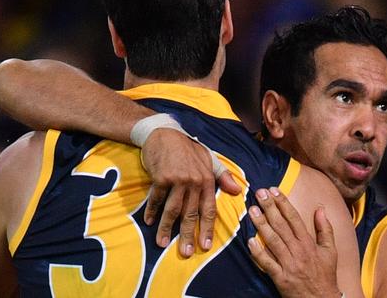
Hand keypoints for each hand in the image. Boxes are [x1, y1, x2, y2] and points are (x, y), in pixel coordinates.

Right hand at [141, 128, 240, 256]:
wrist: (165, 133)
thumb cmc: (187, 148)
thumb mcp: (209, 159)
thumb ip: (222, 176)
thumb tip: (237, 191)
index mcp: (207, 180)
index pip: (209, 209)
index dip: (207, 229)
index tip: (205, 246)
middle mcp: (194, 182)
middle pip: (190, 214)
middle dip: (188, 235)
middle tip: (185, 252)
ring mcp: (178, 180)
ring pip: (172, 209)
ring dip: (166, 228)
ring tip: (162, 243)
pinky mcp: (161, 177)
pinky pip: (156, 199)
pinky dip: (152, 211)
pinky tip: (149, 222)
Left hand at [247, 187, 339, 297]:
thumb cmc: (325, 275)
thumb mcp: (330, 251)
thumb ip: (325, 229)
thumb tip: (321, 209)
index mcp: (309, 244)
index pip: (294, 218)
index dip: (284, 203)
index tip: (274, 190)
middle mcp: (299, 251)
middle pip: (282, 226)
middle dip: (270, 208)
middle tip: (259, 193)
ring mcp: (289, 265)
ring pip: (273, 241)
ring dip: (261, 224)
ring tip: (252, 210)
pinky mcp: (281, 278)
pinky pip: (267, 263)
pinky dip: (258, 253)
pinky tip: (249, 240)